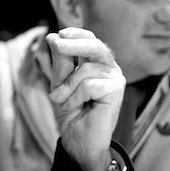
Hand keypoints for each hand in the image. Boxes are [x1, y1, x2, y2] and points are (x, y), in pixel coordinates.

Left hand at [46, 27, 124, 170]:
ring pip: (86, 70)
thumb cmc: (70, 109)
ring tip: (64, 100)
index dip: (76, 34)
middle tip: (58, 43)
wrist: (77, 137)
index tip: (59, 33)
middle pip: (95, 46)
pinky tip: (78, 106)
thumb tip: (52, 36)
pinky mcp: (117, 90)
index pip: (90, 39)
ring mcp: (115, 78)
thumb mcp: (60, 80)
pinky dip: (77, 96)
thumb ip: (60, 60)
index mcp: (95, 62)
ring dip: (68, 87)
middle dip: (74, 44)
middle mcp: (108, 67)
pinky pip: (90, 85)